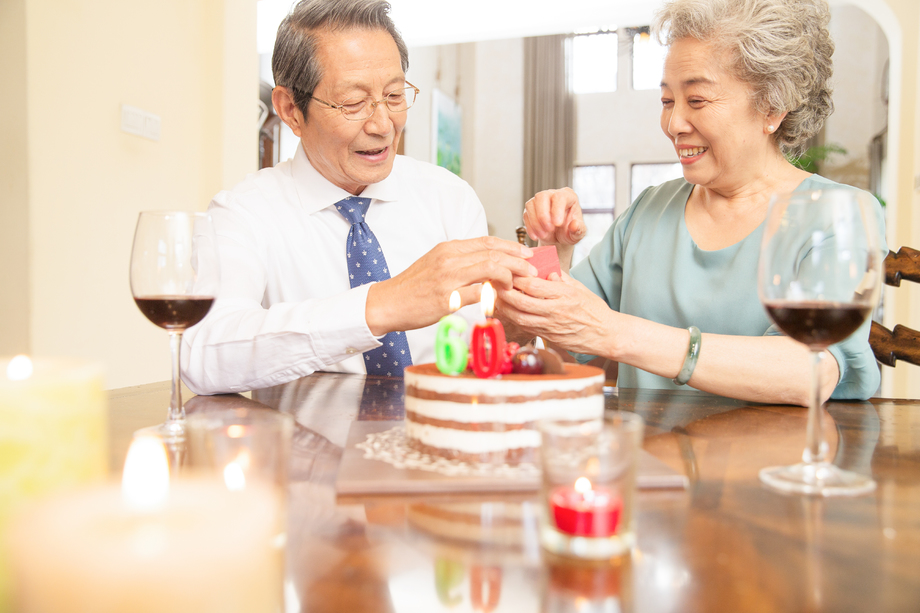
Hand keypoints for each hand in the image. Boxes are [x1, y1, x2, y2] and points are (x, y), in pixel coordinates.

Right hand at [366, 236, 536, 334]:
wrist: (389, 302)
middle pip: (493, 254)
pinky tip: (500, 301)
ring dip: (510, 277)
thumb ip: (460, 261)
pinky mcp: (447, 299)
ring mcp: (448, 278)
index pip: (487, 242)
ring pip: (490, 269)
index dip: (511, 247)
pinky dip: (493, 296)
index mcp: (449, 248)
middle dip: (518, 261)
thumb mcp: (436, 263)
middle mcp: (449, 259)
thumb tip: (487, 263)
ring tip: (519, 285)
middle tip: (532, 270)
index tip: (526, 254)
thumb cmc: (413, 286)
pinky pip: (479, 293)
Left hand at [495, 271, 614, 356]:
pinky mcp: (548, 337)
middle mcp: (556, 311)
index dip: (516, 278)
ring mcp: (551, 326)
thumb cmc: (594, 311)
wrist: (605, 335)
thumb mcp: (579, 288)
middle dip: (504, 292)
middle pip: (521, 302)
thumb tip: (544, 268)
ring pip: (519, 317)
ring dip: (504, 307)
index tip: (509, 270)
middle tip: (495, 283)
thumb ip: (560, 277)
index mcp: (564, 295)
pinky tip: (508, 310)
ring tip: (497, 296)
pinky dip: (513, 318)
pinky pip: (525, 327)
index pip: (533, 285)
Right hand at [523, 188, 586, 246]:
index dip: (557, 209)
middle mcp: (552, 194)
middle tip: (549, 230)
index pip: (559, 196)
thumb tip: (574, 225)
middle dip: (543, 215)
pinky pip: (526, 215)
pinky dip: (530, 227)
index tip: (557, 224)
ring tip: (543, 235)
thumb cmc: (569, 232)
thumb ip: (578, 230)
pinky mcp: (530, 209)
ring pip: (531, 205)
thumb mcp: (578, 233)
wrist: (558, 238)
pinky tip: (536, 236)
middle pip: (542, 196)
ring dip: (535, 222)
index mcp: (568, 196)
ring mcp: (539, 201)